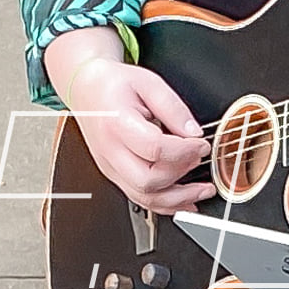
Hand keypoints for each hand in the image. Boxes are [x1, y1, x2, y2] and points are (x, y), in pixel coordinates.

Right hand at [65, 57, 213, 213]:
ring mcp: (110, 167)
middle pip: (147, 180)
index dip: (184, 151)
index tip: (201, 144)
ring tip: (202, 191)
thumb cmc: (113, 85)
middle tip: (200, 161)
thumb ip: (173, 108)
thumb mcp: (149, 84)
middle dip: (181, 176)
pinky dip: (165, 204)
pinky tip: (185, 200)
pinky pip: (140, 198)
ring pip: (144, 197)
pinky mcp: (114, 175)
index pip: (154, 148)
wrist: (87, 90)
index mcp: (117, 123)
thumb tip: (194, 133)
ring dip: (177, 199)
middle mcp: (110, 150)